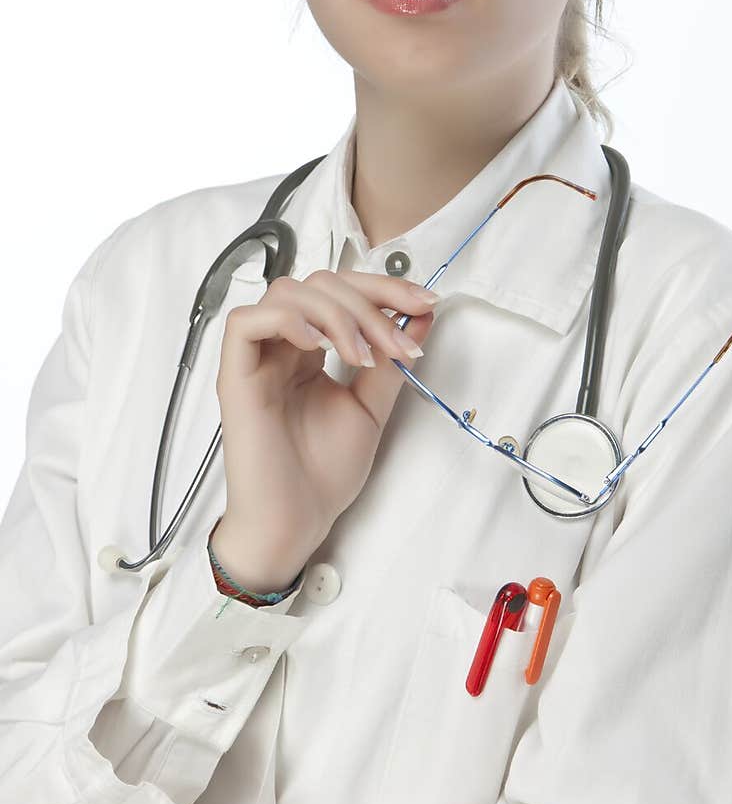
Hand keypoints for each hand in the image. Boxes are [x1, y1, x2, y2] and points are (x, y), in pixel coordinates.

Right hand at [212, 271, 437, 578]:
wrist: (298, 521)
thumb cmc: (325, 471)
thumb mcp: (372, 405)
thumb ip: (391, 359)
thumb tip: (421, 312)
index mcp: (310, 349)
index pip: (342, 290)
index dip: (384, 287)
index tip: (424, 303)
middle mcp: (282, 346)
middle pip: (319, 282)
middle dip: (369, 302)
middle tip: (399, 344)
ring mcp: (257, 359)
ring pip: (287, 293)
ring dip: (336, 314)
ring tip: (361, 356)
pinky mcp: (235, 377)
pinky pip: (245, 322)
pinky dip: (287, 321)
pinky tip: (318, 347)